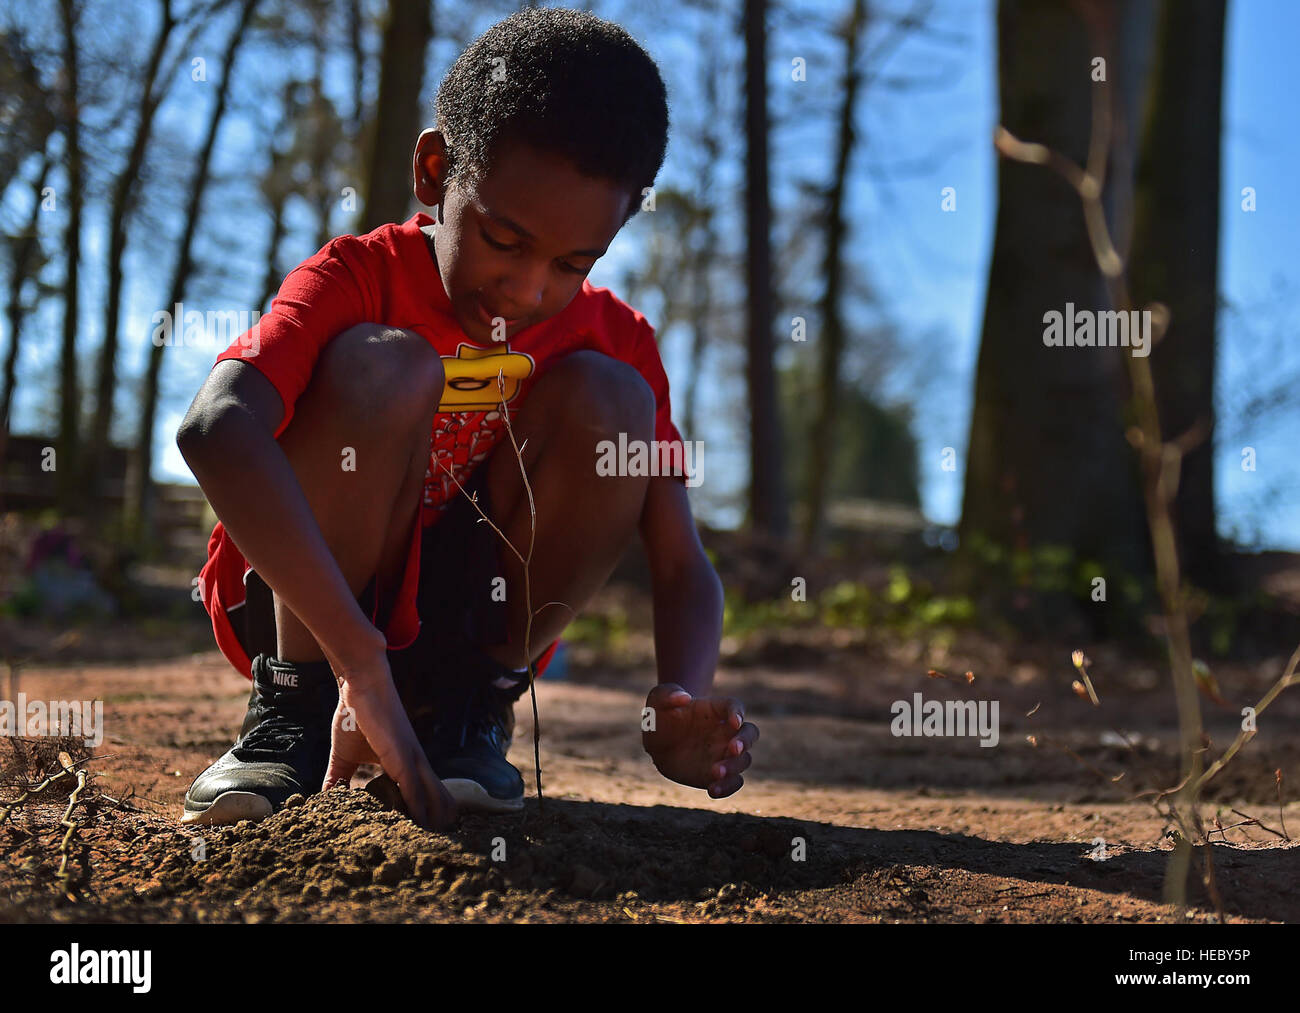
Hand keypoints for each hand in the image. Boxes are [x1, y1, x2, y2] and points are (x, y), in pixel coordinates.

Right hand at [321, 650, 456, 829]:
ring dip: (432, 821)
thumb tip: (327, 801)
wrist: (360, 685)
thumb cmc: (355, 716)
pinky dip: (419, 808)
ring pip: (431, 796)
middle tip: (439, 846)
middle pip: (436, 798)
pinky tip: (423, 825)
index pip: (422, 794)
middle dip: (439, 822)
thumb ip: (339, 780)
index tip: (429, 837)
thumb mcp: (344, 756)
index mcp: (405, 762)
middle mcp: (415, 763)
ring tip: (436, 844)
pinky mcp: (402, 757)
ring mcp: (411, 760)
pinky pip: (414, 788)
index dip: (427, 814)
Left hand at [641, 683, 758, 797]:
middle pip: (750, 733)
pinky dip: (728, 787)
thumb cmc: (662, 716)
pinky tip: (712, 790)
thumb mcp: (658, 700)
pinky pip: (733, 782)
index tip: (734, 722)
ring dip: (734, 767)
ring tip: (715, 772)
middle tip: (732, 749)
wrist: (658, 743)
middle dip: (745, 741)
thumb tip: (683, 697)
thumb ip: (667, 694)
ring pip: (743, 760)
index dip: (738, 713)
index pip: (735, 706)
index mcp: (715, 710)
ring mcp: (724, 754)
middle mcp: (726, 732)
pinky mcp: (718, 774)